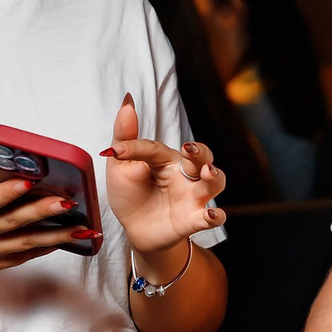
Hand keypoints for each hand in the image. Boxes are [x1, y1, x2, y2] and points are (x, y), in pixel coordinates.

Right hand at [0, 156, 87, 287]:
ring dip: (57, 235)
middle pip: (13, 222)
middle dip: (43, 211)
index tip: (29, 181)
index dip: (7, 192)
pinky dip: (47, 247)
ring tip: (82, 226)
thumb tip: (2, 163)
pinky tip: (69, 238)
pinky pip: (26, 255)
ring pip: (26, 243)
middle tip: (69, 201)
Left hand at [101, 93, 226, 254]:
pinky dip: (215, 216)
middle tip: (189, 148)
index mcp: (165, 159)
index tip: (116, 151)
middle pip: (202, 156)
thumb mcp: (120, 167)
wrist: (134, 231)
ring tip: (208, 173)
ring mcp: (192, 197)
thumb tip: (127, 100)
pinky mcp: (194, 220)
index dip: (136, 148)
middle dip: (200, 151)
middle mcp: (184, 174)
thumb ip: (124, 137)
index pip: (156, 148)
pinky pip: (211, 217)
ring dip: (214, 176)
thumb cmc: (131, 195)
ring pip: (215, 182)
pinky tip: (210, 214)